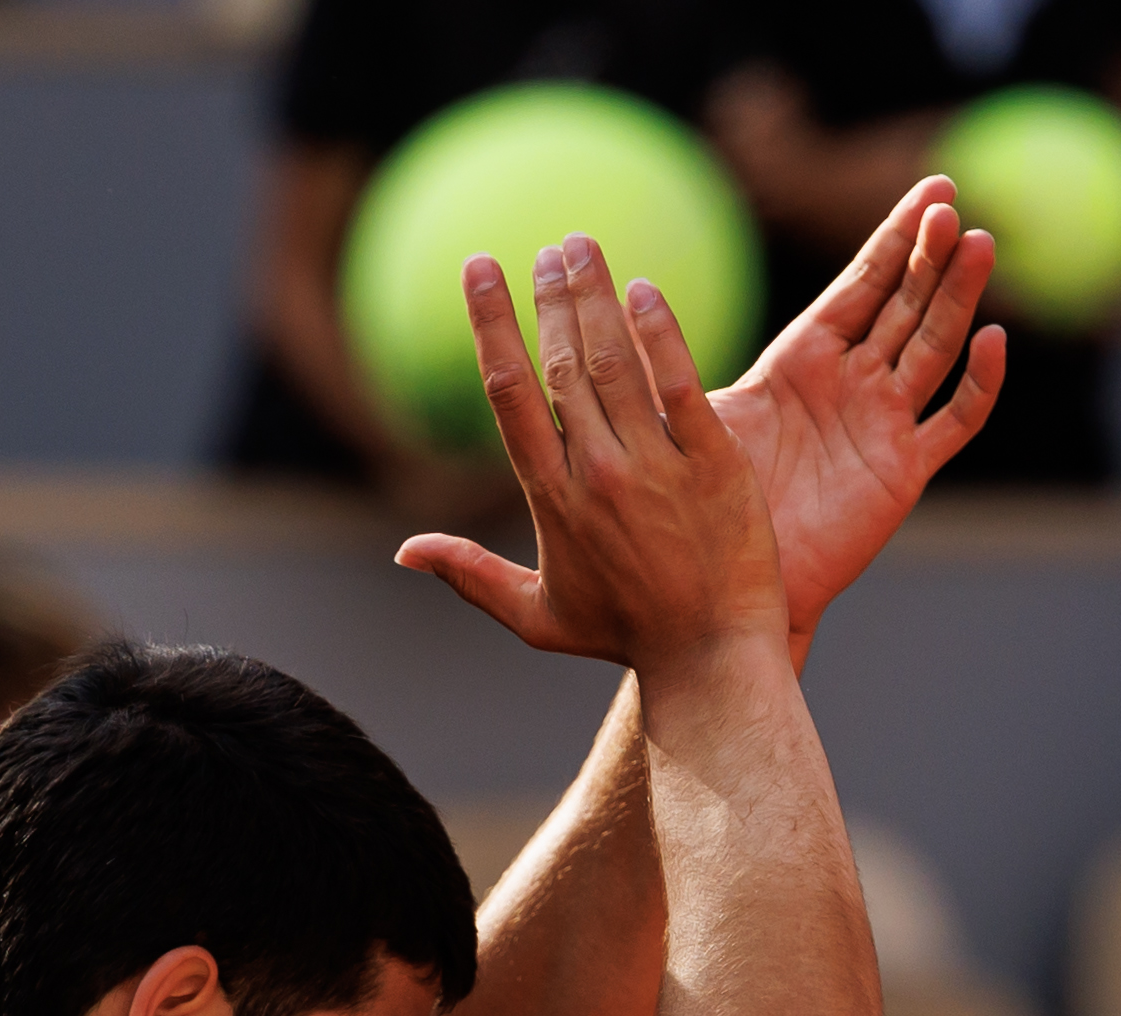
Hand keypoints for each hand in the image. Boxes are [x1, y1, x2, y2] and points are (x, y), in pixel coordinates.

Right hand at [394, 235, 788, 672]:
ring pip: (614, 362)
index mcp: (551, 499)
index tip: (481, 268)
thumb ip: (470, 575)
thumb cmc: (627, 638)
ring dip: (595, 296)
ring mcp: (656, 468)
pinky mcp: (715, 465)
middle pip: (560, 363)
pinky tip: (644, 289)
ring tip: (584, 247)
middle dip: (549, 296)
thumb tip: (405, 553)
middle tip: (549, 248)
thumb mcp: (537, 616)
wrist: (711, 662)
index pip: (508, 392)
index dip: (491, 322)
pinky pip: (681, 385)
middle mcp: (596, 474)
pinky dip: (659, 334)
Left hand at [710, 177, 1005, 656]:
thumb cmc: (710, 501)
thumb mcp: (693, 417)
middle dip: (931, 255)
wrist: (734, 582)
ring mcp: (885, 423)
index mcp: (806, 359)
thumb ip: (673, 361)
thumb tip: (629, 296)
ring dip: (958, 298)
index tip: (933, 187)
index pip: (862, 282)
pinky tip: (993, 341)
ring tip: (979, 245)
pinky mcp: (904, 471)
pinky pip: (954, 423)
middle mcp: (854, 382)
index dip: (896, 236)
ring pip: (935, 346)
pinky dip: (978, 385)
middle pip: (906, 303)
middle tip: (952, 206)